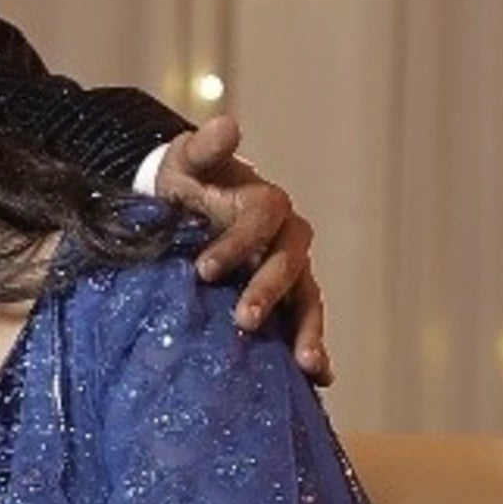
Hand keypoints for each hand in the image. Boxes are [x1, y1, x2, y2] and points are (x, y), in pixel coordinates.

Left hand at [157, 110, 331, 382]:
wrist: (181, 213)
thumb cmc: (183, 187)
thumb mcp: (185, 163)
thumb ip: (205, 148)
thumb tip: (228, 124)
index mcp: (268, 204)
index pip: (263, 220)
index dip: (238, 242)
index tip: (204, 269)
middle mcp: (288, 239)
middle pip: (289, 264)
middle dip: (268, 291)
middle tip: (242, 319)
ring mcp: (292, 274)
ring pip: (308, 300)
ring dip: (309, 330)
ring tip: (306, 363)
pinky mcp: (287, 304)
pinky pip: (306, 325)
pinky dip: (315, 348)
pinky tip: (321, 379)